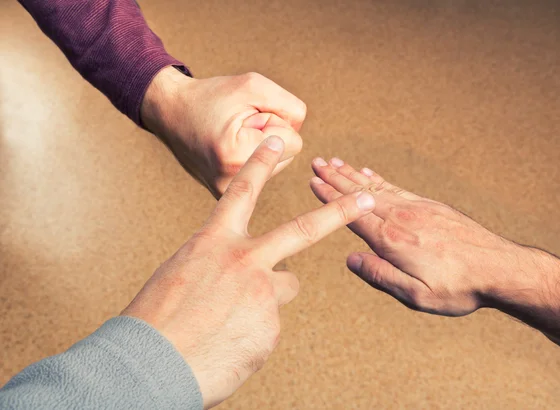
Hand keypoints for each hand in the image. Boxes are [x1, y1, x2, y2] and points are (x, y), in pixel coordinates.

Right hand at [121, 139, 374, 407]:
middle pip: (304, 229)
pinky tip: (229, 344)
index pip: (242, 192)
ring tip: (234, 319)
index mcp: (214, 242)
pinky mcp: (271, 327)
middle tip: (365, 198)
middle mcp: (244, 260)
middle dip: (339, 211)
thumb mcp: (182, 275)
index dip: (260, 164)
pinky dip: (253, 333)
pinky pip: (270, 324)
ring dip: (269, 297)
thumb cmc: (157, 320)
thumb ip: (218, 265)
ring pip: (284, 286)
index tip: (276, 141)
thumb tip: (241, 277)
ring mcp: (262, 294)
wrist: (149, 366)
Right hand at [141, 67, 306, 196]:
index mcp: (236, 156)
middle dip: (269, 136)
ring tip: (231, 135)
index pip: (294, 143)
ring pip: (275, 165)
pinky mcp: (225, 195)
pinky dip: (252, 158)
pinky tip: (229, 148)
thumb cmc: (212, 96)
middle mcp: (230, 183)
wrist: (170, 112)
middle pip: (287, 156)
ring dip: (261, 147)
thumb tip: (301, 135)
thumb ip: (290, 108)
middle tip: (237, 126)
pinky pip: (261, 174)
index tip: (246, 117)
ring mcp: (226, 193)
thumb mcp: (255, 86)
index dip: (274, 121)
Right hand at [309, 157, 530, 316]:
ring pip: (377, 186)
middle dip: (336, 177)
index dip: (331, 196)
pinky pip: (397, 188)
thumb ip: (381, 275)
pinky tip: (368, 173)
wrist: (501, 269)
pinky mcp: (431, 206)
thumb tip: (351, 260)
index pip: (353, 213)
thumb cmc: (459, 288)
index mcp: (393, 240)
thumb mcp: (416, 294)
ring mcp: (418, 208)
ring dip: (352, 174)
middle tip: (317, 162)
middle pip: (361, 193)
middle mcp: (401, 217)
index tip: (313, 181)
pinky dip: (378, 179)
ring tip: (335, 162)